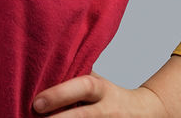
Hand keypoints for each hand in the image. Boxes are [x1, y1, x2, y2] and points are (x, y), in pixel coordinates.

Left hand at [32, 71, 167, 116]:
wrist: (145, 113)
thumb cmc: (109, 94)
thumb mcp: (96, 81)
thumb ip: (74, 74)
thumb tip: (41, 67)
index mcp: (102, 90)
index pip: (82, 87)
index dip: (59, 94)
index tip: (36, 103)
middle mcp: (108, 110)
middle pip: (83, 117)